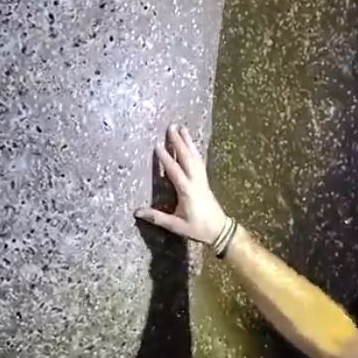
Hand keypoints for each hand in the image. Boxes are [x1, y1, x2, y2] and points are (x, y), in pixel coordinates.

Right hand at [134, 123, 229, 244]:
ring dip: (188, 142)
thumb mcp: (176, 226)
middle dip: (178, 142)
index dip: (166, 158)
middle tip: (172, 127)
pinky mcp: (205, 181)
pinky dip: (194, 151)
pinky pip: (199, 162)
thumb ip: (157, 218)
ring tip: (182, 128)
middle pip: (186, 158)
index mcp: (187, 191)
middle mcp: (195, 182)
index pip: (174, 171)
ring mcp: (202, 180)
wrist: (219, 230)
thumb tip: (137, 212)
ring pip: (195, 157)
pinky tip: (191, 144)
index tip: (158, 145)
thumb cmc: (197, 228)